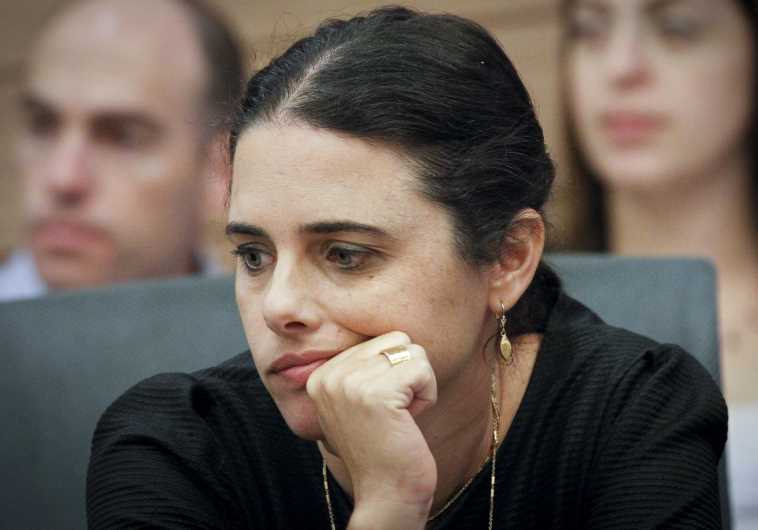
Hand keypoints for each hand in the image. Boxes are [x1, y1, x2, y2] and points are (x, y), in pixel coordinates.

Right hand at [306, 331, 437, 528]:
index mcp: (322, 374)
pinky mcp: (375, 393)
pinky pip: (423, 370)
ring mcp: (349, 382)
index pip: (380, 339)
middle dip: (407, 374)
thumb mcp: (359, 401)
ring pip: (413, 352)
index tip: (379, 410)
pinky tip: (407, 422)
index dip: (392, 374)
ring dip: (418, 385)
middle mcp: (329, 374)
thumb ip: (364, 367)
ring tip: (399, 417)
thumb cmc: (382, 447)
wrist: (385, 494)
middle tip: (393, 413)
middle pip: (397, 339)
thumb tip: (395, 333)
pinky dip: (426, 396)